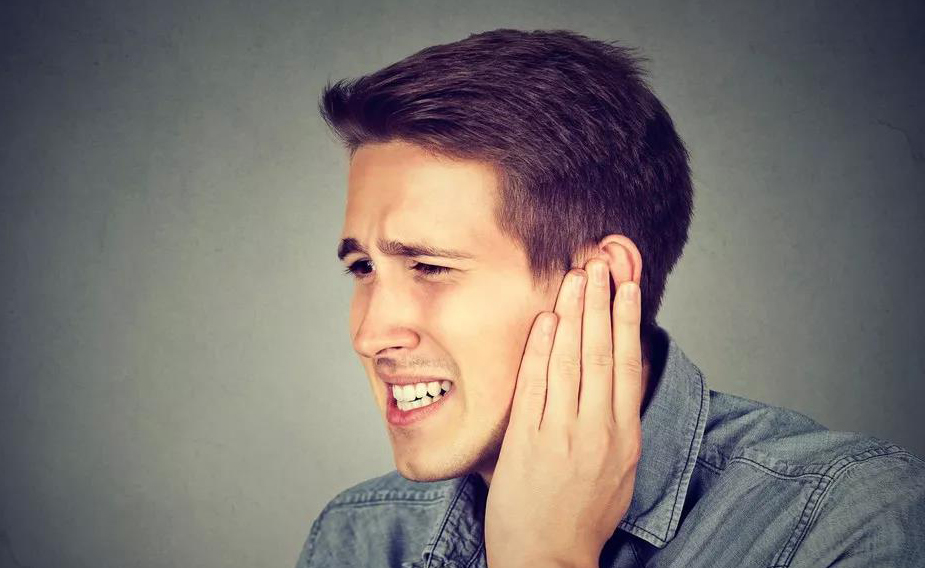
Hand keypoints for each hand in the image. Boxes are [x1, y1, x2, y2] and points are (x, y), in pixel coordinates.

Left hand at [484, 253, 643, 567]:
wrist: (548, 559)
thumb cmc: (584, 514)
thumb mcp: (620, 468)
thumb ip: (619, 421)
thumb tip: (622, 374)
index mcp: (624, 438)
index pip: (628, 366)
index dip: (628, 322)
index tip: (629, 287)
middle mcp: (597, 432)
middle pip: (601, 353)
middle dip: (601, 303)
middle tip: (600, 263)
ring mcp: (561, 435)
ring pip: (570, 362)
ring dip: (573, 315)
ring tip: (576, 278)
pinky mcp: (527, 442)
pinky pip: (534, 386)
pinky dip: (539, 349)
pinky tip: (544, 320)